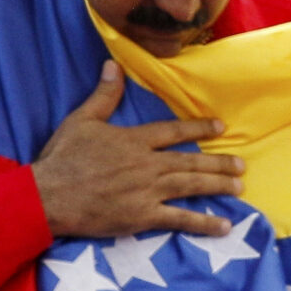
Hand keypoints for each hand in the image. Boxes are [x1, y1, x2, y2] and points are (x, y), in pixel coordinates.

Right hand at [32, 60, 243, 237]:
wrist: (49, 196)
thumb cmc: (62, 158)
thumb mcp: (81, 120)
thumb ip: (103, 95)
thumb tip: (112, 65)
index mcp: (134, 140)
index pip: (173, 131)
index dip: (198, 128)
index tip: (219, 126)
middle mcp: (147, 165)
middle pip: (191, 162)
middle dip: (219, 164)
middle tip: (241, 165)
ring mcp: (147, 192)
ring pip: (191, 186)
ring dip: (218, 186)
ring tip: (239, 187)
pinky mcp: (143, 217)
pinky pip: (180, 219)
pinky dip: (204, 222)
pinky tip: (224, 225)